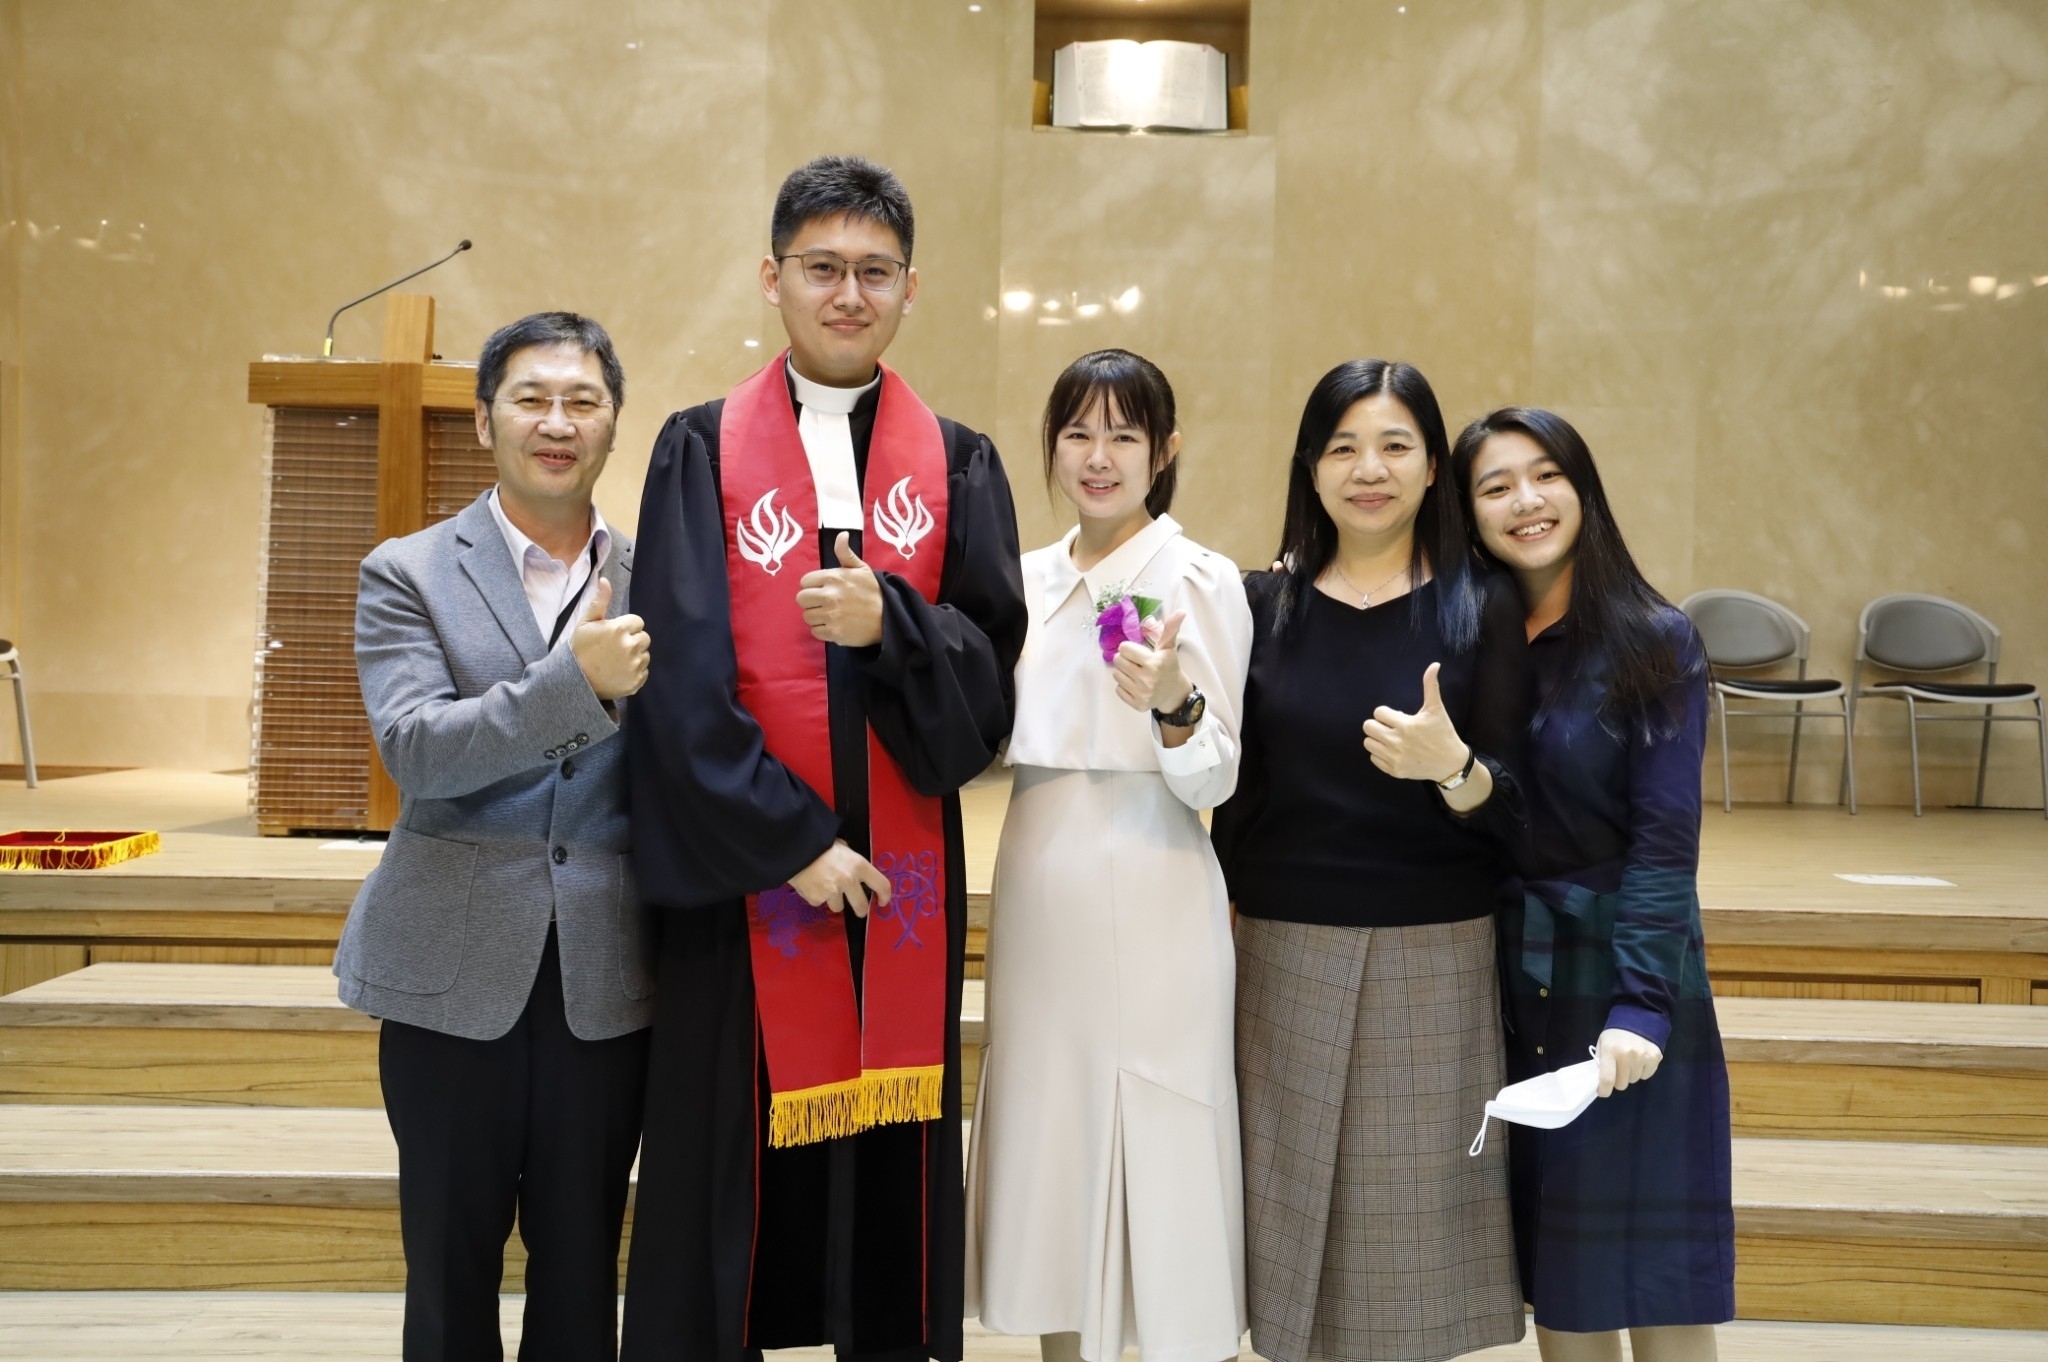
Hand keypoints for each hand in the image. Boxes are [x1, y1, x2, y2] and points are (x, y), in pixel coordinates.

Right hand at [571, 578, 650, 699]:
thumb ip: (599, 601)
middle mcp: (631, 646)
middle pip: (644, 638)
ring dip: (635, 656)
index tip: (613, 634)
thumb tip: (605, 580)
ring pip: (645, 655)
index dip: (626, 627)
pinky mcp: (636, 681)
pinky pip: (644, 671)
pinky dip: (635, 672)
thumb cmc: (579, 649)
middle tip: (615, 648)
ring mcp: (635, 665)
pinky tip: (619, 672)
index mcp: (620, 629)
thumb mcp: (586, 622)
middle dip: (632, 640)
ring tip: (616, 661)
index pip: (637, 622)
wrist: (575, 680)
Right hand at [788, 840, 892, 918]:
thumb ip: (852, 861)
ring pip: (838, 906)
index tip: (884, 901)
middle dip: (861, 909)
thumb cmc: (820, 843)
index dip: (885, 896)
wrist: (795, 848)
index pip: (881, 885)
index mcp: (859, 865)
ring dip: (833, 900)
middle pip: (861, 906)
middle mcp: (849, 881)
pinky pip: (819, 902)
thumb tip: (855, 870)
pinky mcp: (816, 899)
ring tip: (823, 885)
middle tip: (858, 909)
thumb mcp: (842, 847)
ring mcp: (832, 892)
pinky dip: (816, 896)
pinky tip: (810, 884)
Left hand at [796, 532, 883, 647]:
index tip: (822, 589)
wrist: (889, 617)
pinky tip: (833, 625)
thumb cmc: (873, 591)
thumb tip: (841, 534)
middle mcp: (829, 596)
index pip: (805, 581)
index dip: (812, 586)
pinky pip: (815, 631)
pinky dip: (822, 630)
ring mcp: (831, 615)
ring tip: (829, 615)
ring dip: (816, 616)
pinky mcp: (834, 632)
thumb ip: (845, 553)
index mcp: (833, 577)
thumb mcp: (861, 568)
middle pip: (801, 599)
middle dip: (810, 601)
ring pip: (807, 616)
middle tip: (822, 603)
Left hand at [1113, 611, 1190, 715]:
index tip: (1138, 652)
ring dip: (1124, 673)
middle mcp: (1147, 679)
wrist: (1174, 692)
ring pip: (1117, 675)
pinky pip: (1118, 690)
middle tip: (1136, 663)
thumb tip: (1181, 611)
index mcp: (1154, 663)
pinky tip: (1136, 685)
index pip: (1124, 649)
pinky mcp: (1138, 705)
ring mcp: (1142, 693)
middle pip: (1118, 661)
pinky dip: (1124, 687)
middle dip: (1125, 660)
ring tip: (1136, 674)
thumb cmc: (1168, 666)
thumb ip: (1170, 629)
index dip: (1129, 648)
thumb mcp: (1168, 647)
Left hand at [1362, 662, 1466, 781]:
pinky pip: (1374, 758)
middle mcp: (1397, 742)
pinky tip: (1393, 750)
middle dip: (1378, 724)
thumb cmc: (1443, 733)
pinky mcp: (1394, 771)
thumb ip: (1430, 686)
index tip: (1398, 717)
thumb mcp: (1436, 709)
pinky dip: (1380, 754)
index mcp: (1406, 725)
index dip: (1386, 713)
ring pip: (1368, 743)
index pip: (1378, 712)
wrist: (1451, 763)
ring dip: (1377, 739)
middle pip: (1368, 727)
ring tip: (1391, 738)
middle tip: (1391, 727)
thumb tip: (1434, 665)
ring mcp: (1395, 758)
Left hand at [1596, 1027, 1662, 1096]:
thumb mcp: (1603, 1043)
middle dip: (1618, 1080)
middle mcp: (1627, 1054)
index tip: (1603, 1092)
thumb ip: (1601, 1061)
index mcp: (1610, 1050)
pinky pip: (1646, 1075)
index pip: (1607, 1078)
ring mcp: (1642, 1056)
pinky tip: (1639, 1060)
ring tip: (1629, 1062)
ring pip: (1634, 1080)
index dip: (1604, 1090)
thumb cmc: (1616, 1034)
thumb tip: (1600, 1081)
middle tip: (1618, 1070)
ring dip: (1630, 1075)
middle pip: (1622, 1084)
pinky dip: (1642, 1071)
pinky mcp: (1655, 1057)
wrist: (1639, 1018)